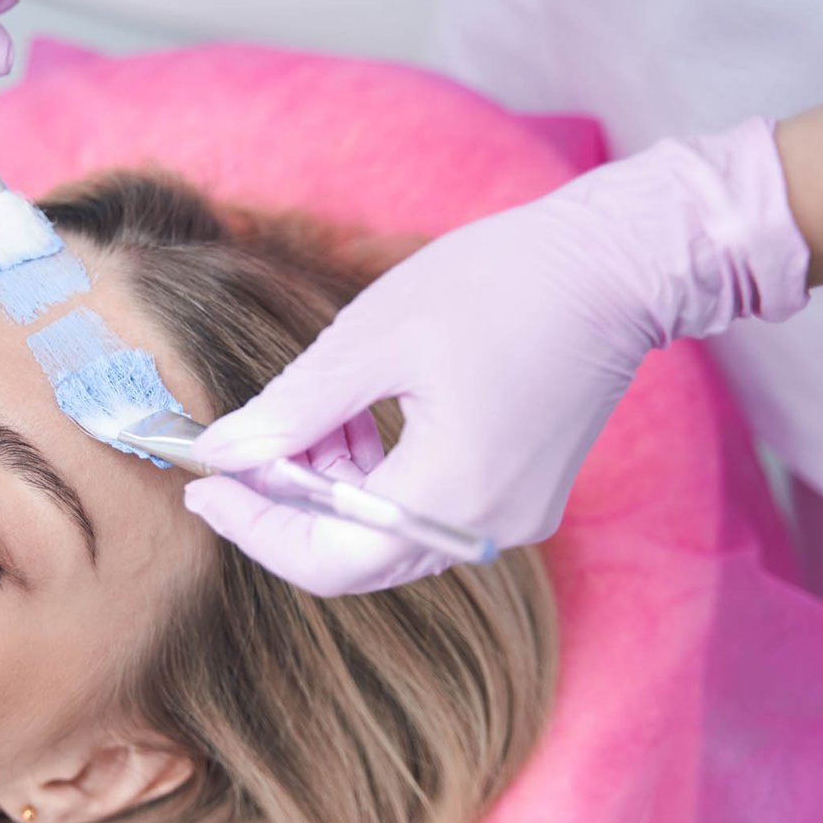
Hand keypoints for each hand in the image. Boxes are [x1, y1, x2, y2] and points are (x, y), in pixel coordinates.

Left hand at [184, 117, 810, 595]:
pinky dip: (377, 479)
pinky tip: (356, 419)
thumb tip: (219, 453)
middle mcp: (485, 527)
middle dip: (288, 507)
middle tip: (242, 452)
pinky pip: (425, 512)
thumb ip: (290, 410)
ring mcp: (512, 519)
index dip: (254, 529)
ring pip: (387, 536)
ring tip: (310, 413)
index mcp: (449, 492)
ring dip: (331, 488)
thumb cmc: (503, 283)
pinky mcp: (522, 497)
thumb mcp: (372, 339)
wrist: (619, 263)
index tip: (202, 486)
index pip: (325, 559)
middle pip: (355, 557)